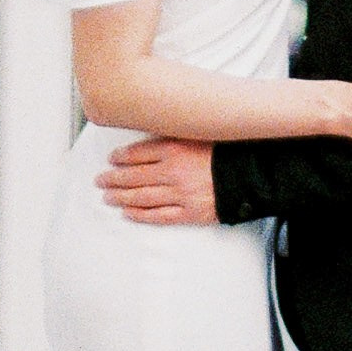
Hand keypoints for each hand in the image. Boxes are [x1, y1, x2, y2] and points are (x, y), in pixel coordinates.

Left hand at [96, 136, 217, 225]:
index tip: (111, 160)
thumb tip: (151, 138)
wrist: (252, 175)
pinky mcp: (190, 213)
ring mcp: (180, 194)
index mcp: (175, 148)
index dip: (121, 158)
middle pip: (134, 176)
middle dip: (113, 179)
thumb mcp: (199, 134)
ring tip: (107, 197)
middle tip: (100, 181)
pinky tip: (128, 214)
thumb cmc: (228, 152)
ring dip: (121, 198)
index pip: (138, 153)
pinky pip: (159, 216)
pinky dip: (141, 215)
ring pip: (142, 197)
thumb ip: (175, 137)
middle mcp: (173, 171)